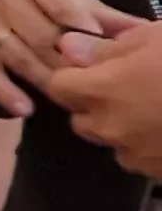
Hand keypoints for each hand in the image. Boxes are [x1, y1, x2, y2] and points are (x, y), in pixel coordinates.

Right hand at [0, 0, 141, 116]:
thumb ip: (101, 14)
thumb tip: (145, 34)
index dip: (78, 21)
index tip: (98, 44)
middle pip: (37, 31)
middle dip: (64, 59)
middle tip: (90, 82)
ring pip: (14, 53)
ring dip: (42, 78)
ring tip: (67, 98)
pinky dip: (3, 90)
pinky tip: (25, 109)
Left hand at [50, 23, 161, 178]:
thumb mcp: (157, 37)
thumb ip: (108, 47)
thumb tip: (68, 48)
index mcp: (104, 90)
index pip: (59, 86)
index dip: (74, 74)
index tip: (94, 65)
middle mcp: (112, 128)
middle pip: (81, 119)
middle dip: (95, 103)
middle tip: (130, 84)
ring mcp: (139, 155)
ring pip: (113, 142)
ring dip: (123, 126)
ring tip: (158, 106)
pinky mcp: (161, 173)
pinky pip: (142, 159)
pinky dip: (150, 145)